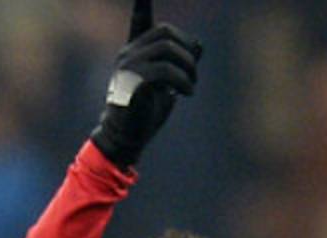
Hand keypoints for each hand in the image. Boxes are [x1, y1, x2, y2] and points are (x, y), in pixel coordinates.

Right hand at [90, 0, 201, 167]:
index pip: (139, 20)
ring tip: (190, 87)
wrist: (127, 136)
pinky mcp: (132, 82)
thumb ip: (180, 64)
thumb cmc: (146, 111)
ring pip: (168, 49)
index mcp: (136, 51)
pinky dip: (183, 81)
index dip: (142, 3)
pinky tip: (186, 93)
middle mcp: (129, 53)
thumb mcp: (167, 85)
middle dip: (188, 50)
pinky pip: (164, 70)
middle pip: (166, 32)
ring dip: (189, 67)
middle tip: (193, 75)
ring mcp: (128, 66)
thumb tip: (199, 44)